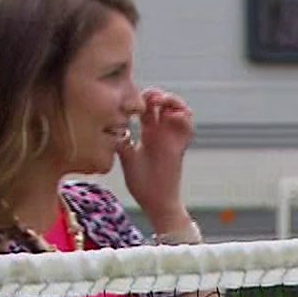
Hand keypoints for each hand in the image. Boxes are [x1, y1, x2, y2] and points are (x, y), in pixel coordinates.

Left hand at [120, 88, 194, 226]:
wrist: (157, 202)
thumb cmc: (142, 184)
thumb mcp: (126, 156)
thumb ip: (121, 140)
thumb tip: (109, 126)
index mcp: (148, 134)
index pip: (147, 108)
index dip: (142, 99)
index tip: (132, 101)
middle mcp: (162, 133)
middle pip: (164, 103)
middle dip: (156, 95)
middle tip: (149, 97)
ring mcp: (173, 137)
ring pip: (180, 109)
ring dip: (172, 101)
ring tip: (161, 101)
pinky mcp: (181, 145)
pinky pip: (188, 125)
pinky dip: (183, 116)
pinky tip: (171, 114)